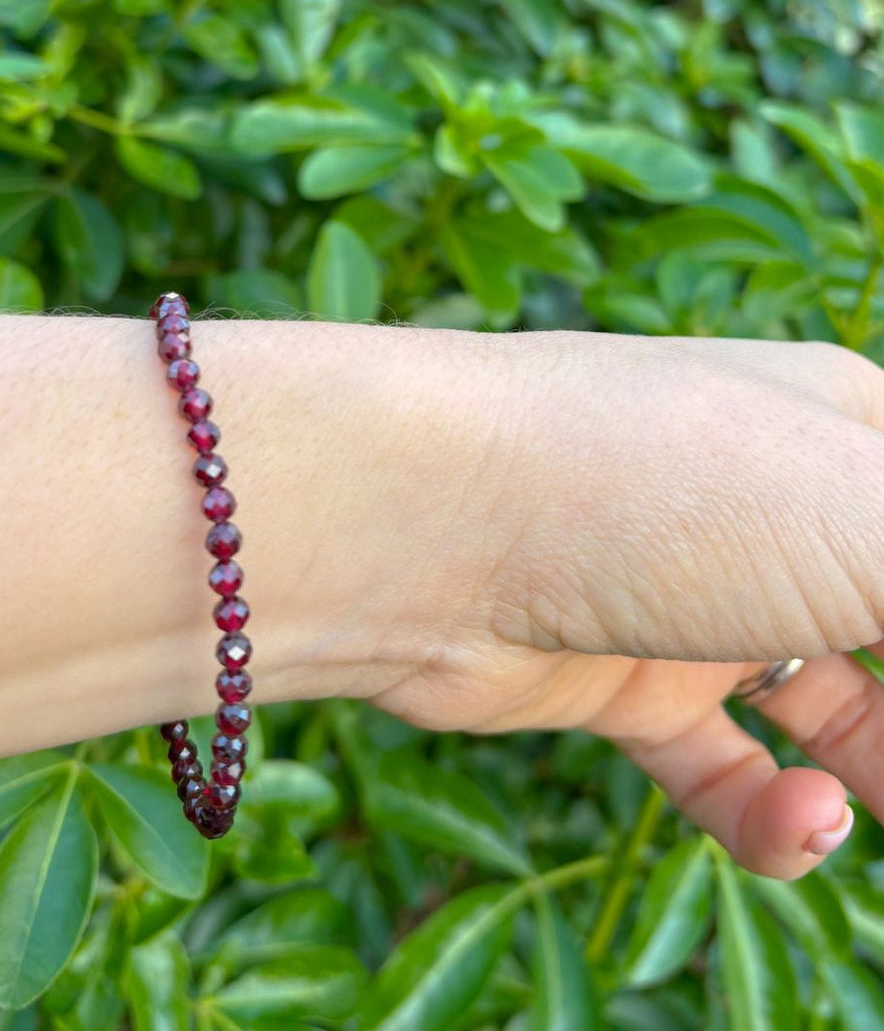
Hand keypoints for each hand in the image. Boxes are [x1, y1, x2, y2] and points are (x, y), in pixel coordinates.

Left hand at [366, 330, 883, 879]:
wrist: (423, 525)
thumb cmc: (656, 485)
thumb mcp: (868, 517)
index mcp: (846, 435)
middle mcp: (768, 514)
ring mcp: (692, 602)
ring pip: (833, 709)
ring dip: (883, 774)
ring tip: (866, 806)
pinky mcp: (615, 683)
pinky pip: (720, 769)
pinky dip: (771, 817)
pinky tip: (793, 826)